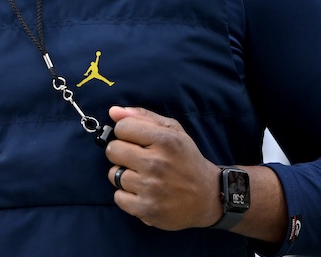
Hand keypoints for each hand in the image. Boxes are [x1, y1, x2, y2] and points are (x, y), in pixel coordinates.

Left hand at [104, 105, 221, 230]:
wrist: (207, 196)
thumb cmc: (186, 159)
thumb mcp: (173, 131)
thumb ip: (143, 116)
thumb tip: (113, 112)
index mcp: (165, 140)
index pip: (122, 128)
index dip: (126, 133)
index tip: (135, 140)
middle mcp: (156, 163)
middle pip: (113, 150)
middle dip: (121, 152)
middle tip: (136, 158)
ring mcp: (150, 188)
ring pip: (113, 174)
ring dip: (124, 175)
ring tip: (142, 176)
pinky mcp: (147, 209)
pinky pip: (118, 197)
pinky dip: (127, 196)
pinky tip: (141, 192)